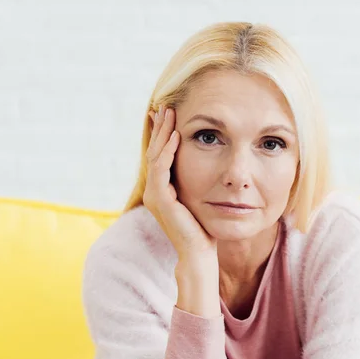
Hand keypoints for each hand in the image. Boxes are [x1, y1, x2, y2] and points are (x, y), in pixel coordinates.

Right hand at [143, 105, 217, 260]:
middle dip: (160, 128)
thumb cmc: (203, 228)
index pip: (159, 155)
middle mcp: (154, 191)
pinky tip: (177, 136)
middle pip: (154, 151)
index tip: (169, 115)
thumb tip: (206, 166)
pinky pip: (162, 169)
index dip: (163, 135)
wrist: (199, 252)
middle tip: (165, 106)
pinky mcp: (160, 200)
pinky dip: (169, 151)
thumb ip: (195, 182)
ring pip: (156, 156)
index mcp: (161, 190)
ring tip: (170, 113)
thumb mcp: (199, 197)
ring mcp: (155, 195)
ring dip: (163, 133)